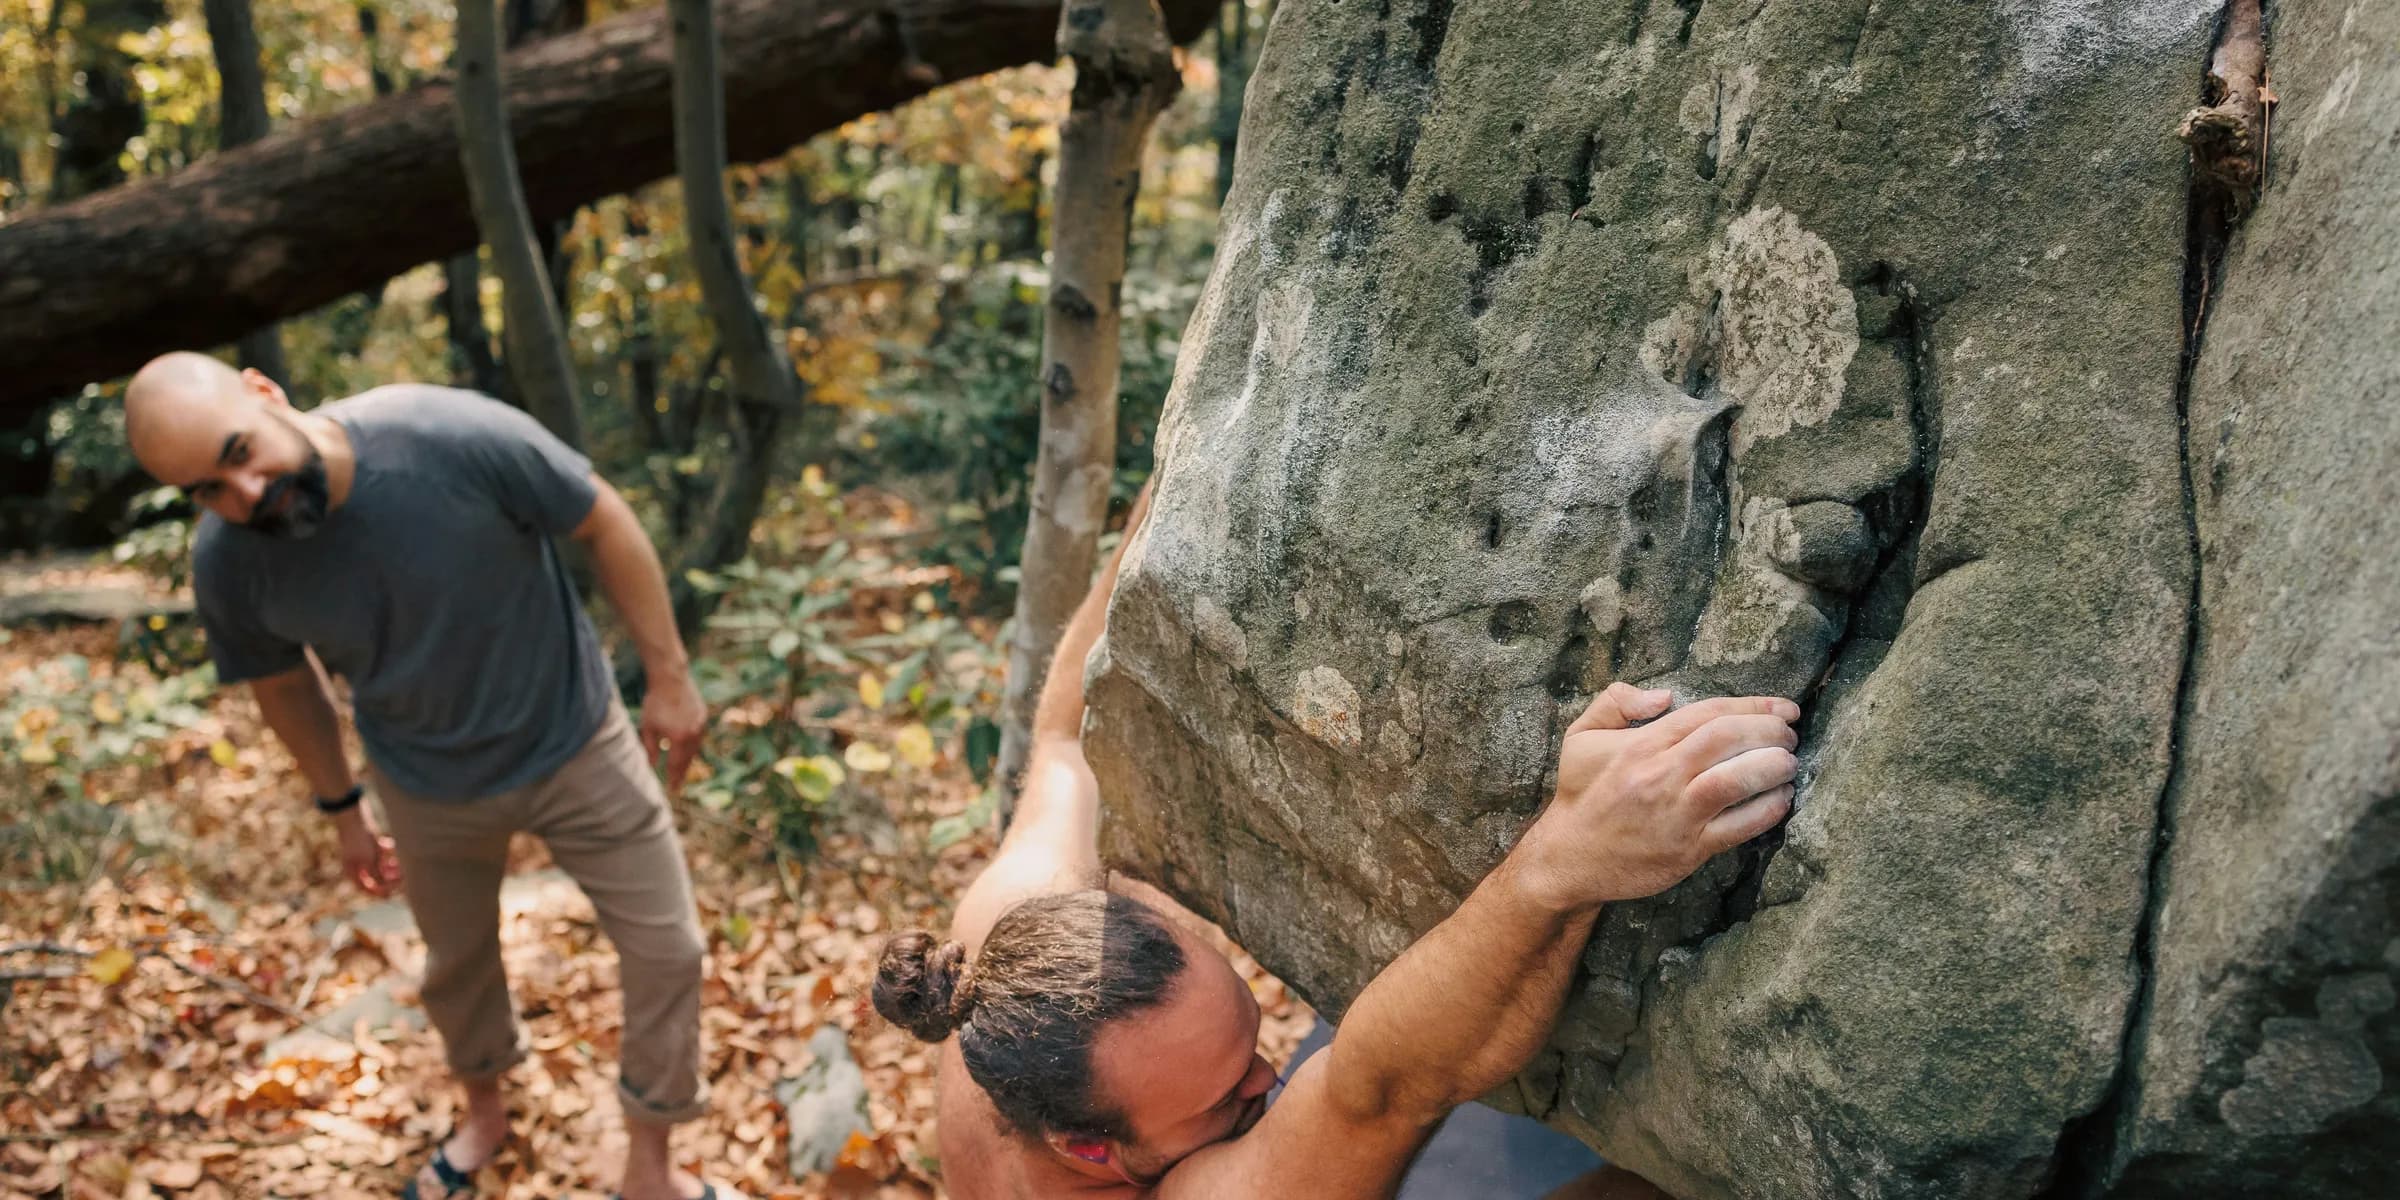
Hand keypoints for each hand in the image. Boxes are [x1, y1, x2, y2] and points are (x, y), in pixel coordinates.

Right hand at [333, 805, 402, 896]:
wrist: (353, 816)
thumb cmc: (358, 839)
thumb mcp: (368, 860)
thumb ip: (376, 876)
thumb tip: (385, 891)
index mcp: (353, 873)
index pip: (367, 889)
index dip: (381, 892)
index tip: (396, 890)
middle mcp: (357, 867)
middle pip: (376, 879)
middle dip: (390, 877)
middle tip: (403, 874)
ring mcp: (364, 857)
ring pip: (382, 867)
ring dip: (390, 864)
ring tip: (396, 857)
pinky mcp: (370, 847)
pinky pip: (382, 855)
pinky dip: (387, 852)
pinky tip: (387, 842)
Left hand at [639, 669, 707, 793]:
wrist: (671, 679)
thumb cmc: (655, 703)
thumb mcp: (648, 728)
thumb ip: (650, 749)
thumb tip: (651, 767)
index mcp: (679, 739)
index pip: (675, 765)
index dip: (673, 779)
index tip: (672, 790)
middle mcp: (693, 735)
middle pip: (687, 760)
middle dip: (681, 774)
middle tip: (677, 786)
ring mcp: (700, 726)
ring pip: (695, 749)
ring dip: (687, 761)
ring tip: (680, 770)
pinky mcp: (703, 717)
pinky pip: (698, 737)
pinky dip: (691, 746)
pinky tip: (685, 750)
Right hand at [1511, 682, 1800, 910]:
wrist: (1570, 857)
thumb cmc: (1581, 794)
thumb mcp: (1580, 736)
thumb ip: (1616, 702)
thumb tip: (1665, 696)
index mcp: (1642, 745)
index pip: (1707, 714)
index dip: (1752, 705)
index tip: (1783, 707)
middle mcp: (1660, 776)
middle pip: (1726, 739)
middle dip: (1769, 730)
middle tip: (1790, 733)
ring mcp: (1676, 814)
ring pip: (1736, 780)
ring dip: (1773, 767)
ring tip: (1790, 762)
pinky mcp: (1688, 849)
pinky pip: (1739, 826)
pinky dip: (1768, 810)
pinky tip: (1781, 799)